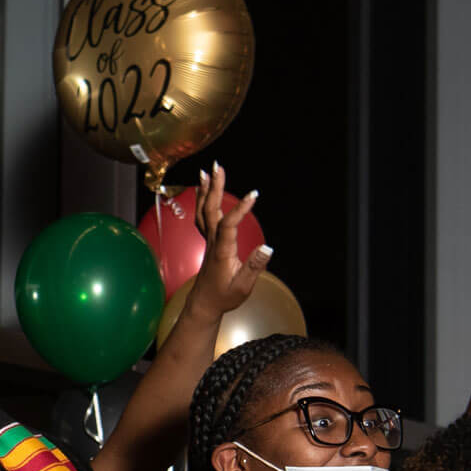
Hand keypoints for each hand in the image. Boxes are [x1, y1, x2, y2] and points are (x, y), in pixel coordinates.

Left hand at [172, 161, 269, 322]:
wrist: (204, 303)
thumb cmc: (224, 296)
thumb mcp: (243, 287)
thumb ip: (254, 267)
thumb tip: (268, 248)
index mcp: (222, 251)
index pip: (229, 225)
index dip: (240, 209)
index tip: (253, 195)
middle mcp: (213, 241)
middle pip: (211, 210)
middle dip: (215, 187)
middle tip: (218, 167)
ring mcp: (208, 239)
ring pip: (204, 211)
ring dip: (206, 189)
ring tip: (208, 171)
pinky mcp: (208, 240)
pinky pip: (202, 216)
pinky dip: (203, 200)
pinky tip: (204, 189)